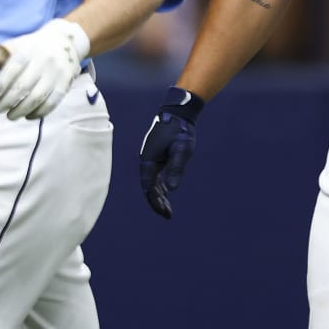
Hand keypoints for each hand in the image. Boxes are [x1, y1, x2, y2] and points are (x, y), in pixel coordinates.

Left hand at [0, 18, 89, 119]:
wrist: (64, 41)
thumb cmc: (33, 47)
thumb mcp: (15, 46)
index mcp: (29, 49)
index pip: (14, 67)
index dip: (3, 82)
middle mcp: (44, 60)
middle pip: (24, 85)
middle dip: (8, 100)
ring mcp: (56, 73)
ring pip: (38, 97)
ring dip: (22, 110)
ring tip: (10, 116)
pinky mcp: (65, 84)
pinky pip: (52, 103)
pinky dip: (39, 113)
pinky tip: (28, 116)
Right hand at [139, 88, 203, 218]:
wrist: (177, 113)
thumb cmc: (180, 130)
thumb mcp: (182, 149)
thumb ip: (176, 168)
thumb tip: (171, 189)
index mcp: (149, 160)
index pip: (149, 187)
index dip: (155, 201)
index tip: (165, 212)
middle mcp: (146, 160)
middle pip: (148, 187)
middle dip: (157, 202)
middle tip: (168, 215)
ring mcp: (150, 158)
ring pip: (151, 182)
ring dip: (159, 195)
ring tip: (168, 209)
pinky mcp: (155, 156)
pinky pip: (155, 175)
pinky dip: (160, 186)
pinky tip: (166, 193)